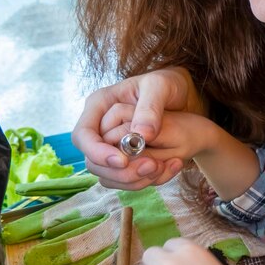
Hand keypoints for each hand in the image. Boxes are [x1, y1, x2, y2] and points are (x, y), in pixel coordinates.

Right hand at [72, 68, 205, 188]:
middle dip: (118, 170)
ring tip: (159, 168)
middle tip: (148, 168)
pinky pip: (124, 177)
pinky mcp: (125, 156)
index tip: (122, 161)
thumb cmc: (167, 84)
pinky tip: (161, 170)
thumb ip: (150, 108)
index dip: (97, 152)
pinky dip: (140, 180)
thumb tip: (140, 135)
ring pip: (107, 173)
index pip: (83, 136)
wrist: (181, 95)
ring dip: (131, 178)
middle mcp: (100, 126)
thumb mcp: (160, 86)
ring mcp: (111, 143)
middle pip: (92, 160)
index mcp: (100, 105)